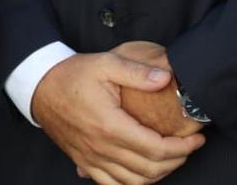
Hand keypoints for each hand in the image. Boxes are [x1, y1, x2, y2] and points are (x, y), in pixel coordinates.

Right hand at [30, 51, 203, 184]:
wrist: (40, 87)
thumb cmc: (73, 75)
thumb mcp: (106, 63)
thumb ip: (137, 71)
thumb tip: (165, 78)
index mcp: (110, 125)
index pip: (156, 148)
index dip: (182, 148)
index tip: (196, 138)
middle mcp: (101, 148)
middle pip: (149, 169)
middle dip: (176, 160)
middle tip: (189, 147)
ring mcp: (91, 160)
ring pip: (133, 182)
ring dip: (158, 174)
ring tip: (171, 158)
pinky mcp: (84, 163)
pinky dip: (133, 183)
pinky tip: (143, 171)